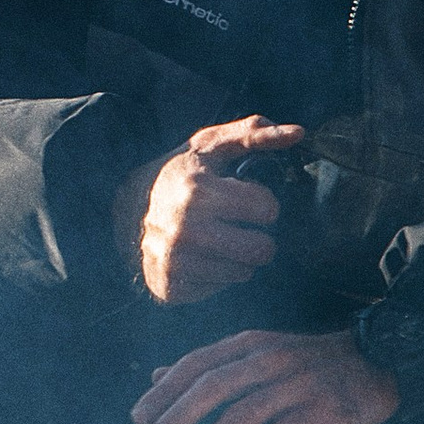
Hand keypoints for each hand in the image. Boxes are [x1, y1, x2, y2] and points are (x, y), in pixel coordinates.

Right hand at [118, 115, 304, 304]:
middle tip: (238, 226)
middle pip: (262, 250)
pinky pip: (219, 290)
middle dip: (258, 237)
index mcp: (199, 192)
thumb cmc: (177, 175)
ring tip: (216, 240)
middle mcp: (185, 229)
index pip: (268, 209)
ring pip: (244, 273)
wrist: (123, 209)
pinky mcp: (170, 287)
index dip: (260, 203)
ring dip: (238, 258)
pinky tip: (199, 257)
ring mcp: (175, 262)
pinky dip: (215, 275)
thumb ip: (253, 134)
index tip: (242, 198)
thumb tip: (299, 132)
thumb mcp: (209, 146)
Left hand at [133, 325, 397, 423]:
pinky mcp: (321, 409)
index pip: (196, 365)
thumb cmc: (307, 364)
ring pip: (244, 413)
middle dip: (178, 417)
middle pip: (214, 387)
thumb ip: (210, 366)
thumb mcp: (256, 355)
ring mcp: (295, 384)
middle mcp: (268, 360)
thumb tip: (158, 375)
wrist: (377, 362)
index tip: (138, 418)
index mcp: (248, 346)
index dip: (165, 392)